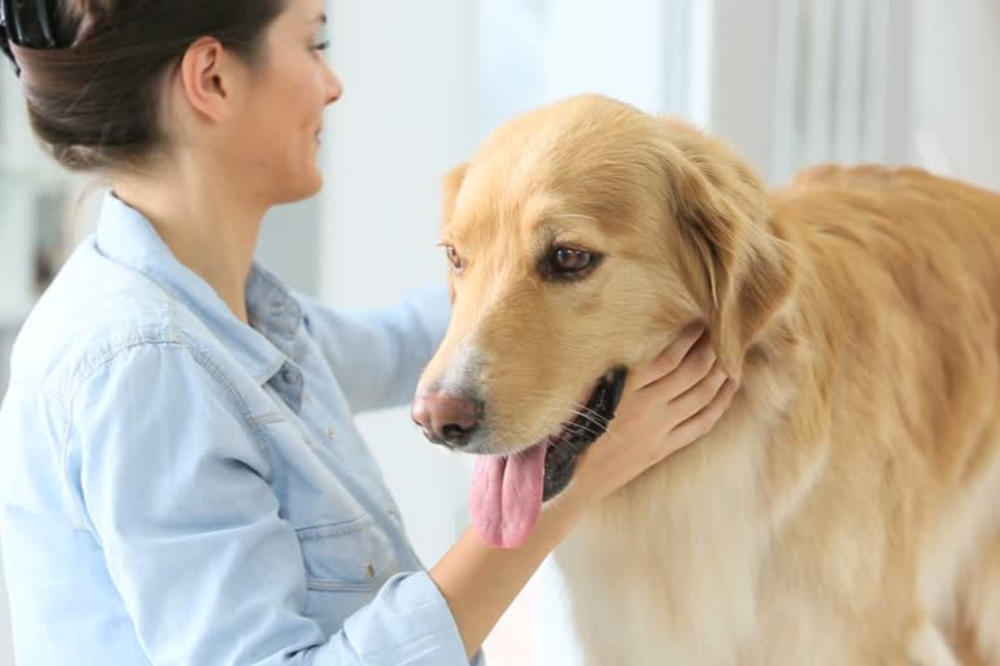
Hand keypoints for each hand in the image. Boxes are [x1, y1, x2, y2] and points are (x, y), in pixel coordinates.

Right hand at [564, 324, 737, 507]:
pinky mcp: (663, 449)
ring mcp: (658, 431)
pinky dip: (719, 403)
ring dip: (720, 371)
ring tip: (730, 352)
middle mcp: (646, 409)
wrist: (566, 479)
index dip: (688, 337)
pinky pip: (701, 424)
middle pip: (692, 372)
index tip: (698, 319)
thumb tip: (631, 341)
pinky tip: (729, 387)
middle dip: (710, 348)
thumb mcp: (580, 391)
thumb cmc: (565, 430)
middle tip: (721, 330)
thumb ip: (607, 368)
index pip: (669, 357)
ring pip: (702, 396)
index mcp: (625, 390)